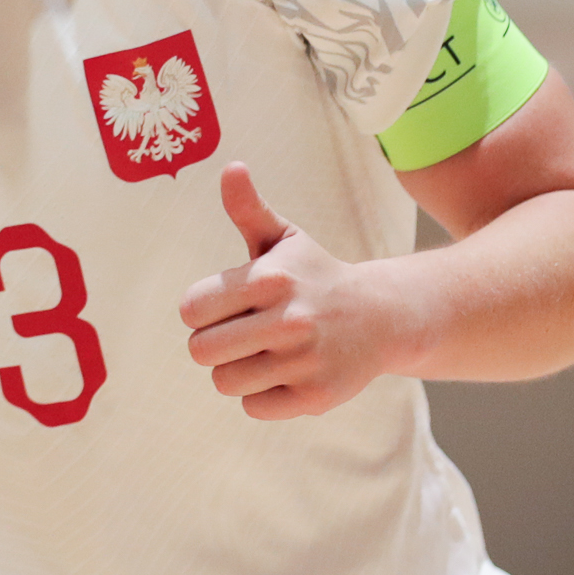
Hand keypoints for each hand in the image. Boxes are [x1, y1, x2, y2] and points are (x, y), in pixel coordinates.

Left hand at [177, 164, 418, 419]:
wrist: (381, 317)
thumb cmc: (315, 276)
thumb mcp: (283, 239)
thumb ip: (248, 208)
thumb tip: (231, 167)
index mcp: (270, 279)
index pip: (191, 309)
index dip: (200, 310)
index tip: (224, 306)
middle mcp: (290, 320)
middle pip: (201, 351)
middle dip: (212, 344)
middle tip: (239, 333)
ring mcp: (305, 361)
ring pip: (224, 382)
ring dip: (236, 370)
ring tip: (263, 352)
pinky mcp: (316, 396)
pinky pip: (253, 406)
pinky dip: (262, 395)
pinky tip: (285, 373)